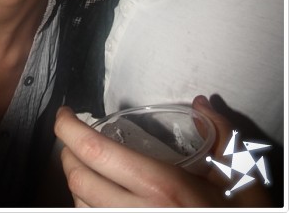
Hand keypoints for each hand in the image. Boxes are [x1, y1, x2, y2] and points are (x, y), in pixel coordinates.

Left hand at [54, 96, 272, 207]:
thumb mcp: (240, 174)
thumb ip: (221, 133)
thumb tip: (200, 103)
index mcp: (160, 186)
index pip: (95, 153)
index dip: (68, 130)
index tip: (63, 115)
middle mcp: (137, 212)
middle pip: (78, 179)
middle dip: (66, 154)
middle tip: (72, 138)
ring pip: (79, 208)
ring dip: (74, 183)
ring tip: (83, 166)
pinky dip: (85, 208)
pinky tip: (96, 198)